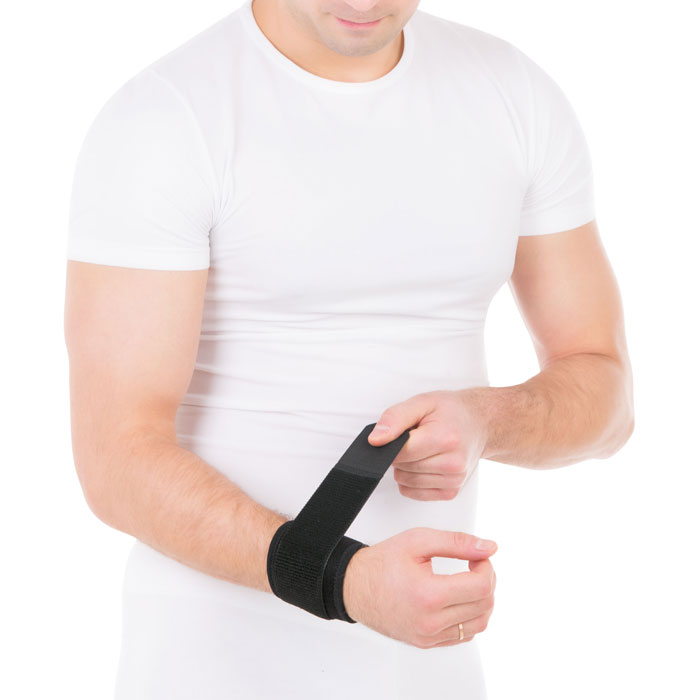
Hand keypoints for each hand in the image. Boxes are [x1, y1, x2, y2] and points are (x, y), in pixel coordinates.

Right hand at [343, 527, 496, 647]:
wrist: (354, 587)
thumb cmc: (381, 563)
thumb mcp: (418, 541)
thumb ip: (456, 542)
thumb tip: (488, 547)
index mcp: (428, 595)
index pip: (481, 587)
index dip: (486, 567)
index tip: (477, 556)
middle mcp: (430, 622)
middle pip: (484, 606)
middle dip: (486, 580)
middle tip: (474, 564)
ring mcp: (429, 636)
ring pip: (479, 624)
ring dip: (481, 600)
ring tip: (467, 581)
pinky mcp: (427, 643)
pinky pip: (464, 634)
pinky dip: (469, 616)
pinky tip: (458, 598)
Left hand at [368, 389, 487, 500]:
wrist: (479, 423)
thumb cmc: (451, 411)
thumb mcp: (422, 402)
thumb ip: (395, 418)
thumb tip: (375, 440)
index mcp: (445, 439)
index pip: (400, 452)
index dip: (392, 443)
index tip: (401, 433)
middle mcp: (453, 463)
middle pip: (402, 468)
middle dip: (401, 453)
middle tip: (416, 437)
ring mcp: (453, 480)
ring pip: (405, 481)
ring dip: (406, 466)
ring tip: (422, 448)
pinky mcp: (451, 492)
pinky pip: (414, 492)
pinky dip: (412, 479)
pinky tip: (424, 462)